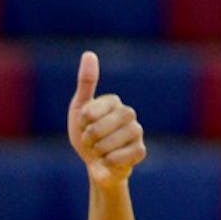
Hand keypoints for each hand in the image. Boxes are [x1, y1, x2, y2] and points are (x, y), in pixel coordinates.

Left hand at [67, 51, 145, 187]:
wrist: (96, 165)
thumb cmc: (86, 135)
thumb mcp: (79, 109)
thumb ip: (86, 83)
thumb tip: (89, 54)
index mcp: (112, 101)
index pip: (91, 111)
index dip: (82, 123)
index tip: (82, 126)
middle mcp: (128, 113)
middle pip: (105, 124)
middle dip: (91, 137)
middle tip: (89, 141)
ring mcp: (136, 131)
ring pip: (116, 139)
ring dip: (100, 149)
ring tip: (98, 151)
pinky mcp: (140, 150)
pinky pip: (127, 154)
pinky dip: (112, 160)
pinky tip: (108, 161)